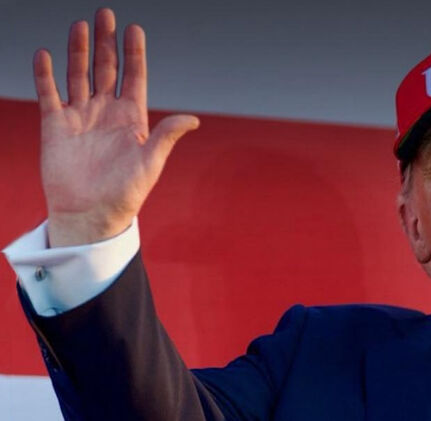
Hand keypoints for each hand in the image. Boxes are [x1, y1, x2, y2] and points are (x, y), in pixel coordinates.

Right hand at [33, 8, 198, 246]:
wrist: (91, 215)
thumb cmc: (125, 194)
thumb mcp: (150, 163)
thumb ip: (166, 136)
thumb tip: (193, 119)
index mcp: (132, 118)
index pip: (134, 77)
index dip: (134, 53)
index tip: (134, 28)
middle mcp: (106, 112)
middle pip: (106, 68)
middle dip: (106, 42)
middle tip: (105, 14)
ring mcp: (80, 117)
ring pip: (78, 75)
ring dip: (78, 51)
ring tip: (80, 26)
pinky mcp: (56, 127)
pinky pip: (50, 94)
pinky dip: (46, 75)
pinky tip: (46, 55)